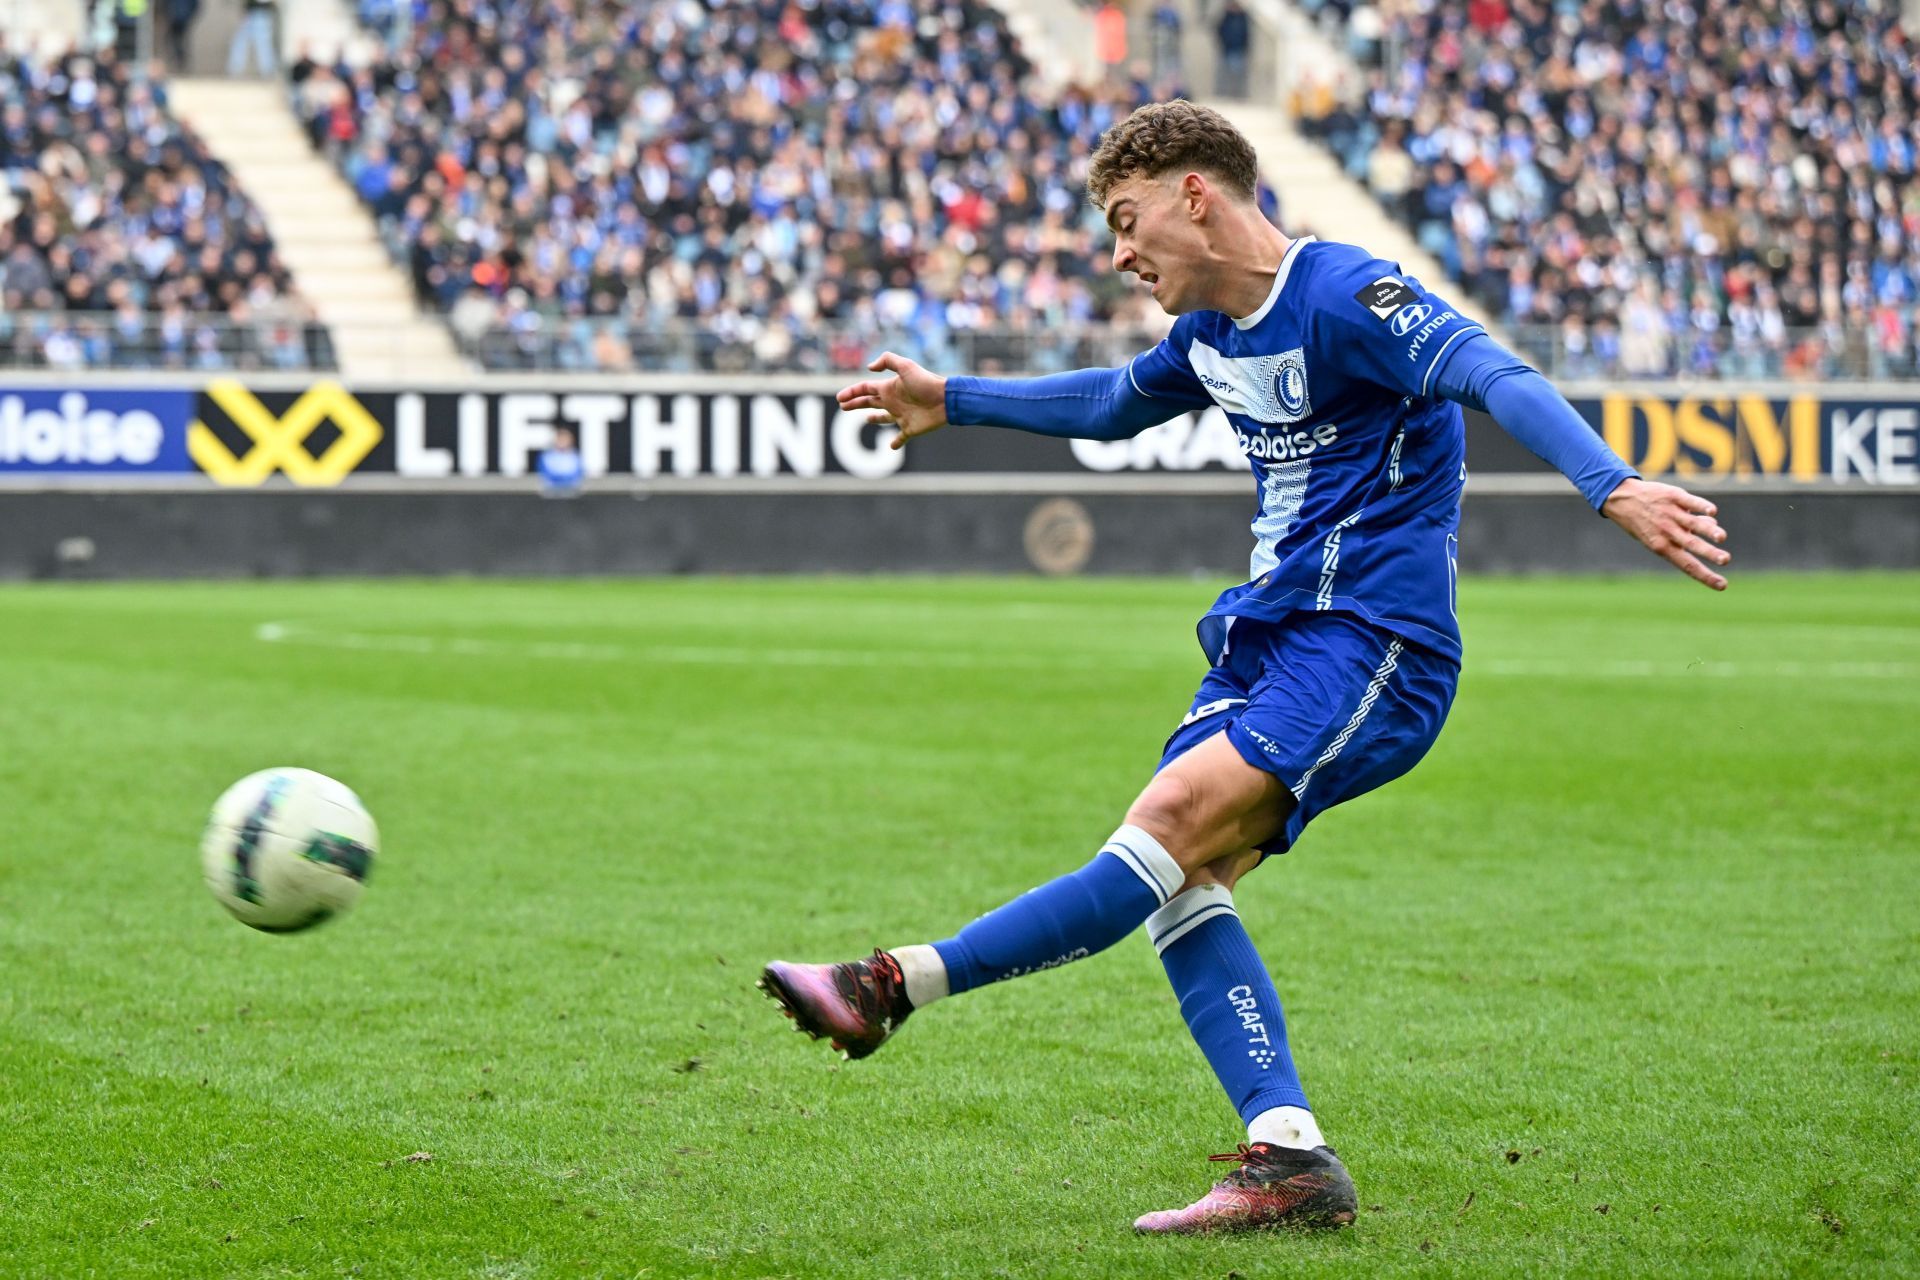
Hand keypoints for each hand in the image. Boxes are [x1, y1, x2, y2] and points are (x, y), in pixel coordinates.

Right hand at [836, 352, 948, 449]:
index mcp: (889, 388)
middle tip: (843, 406)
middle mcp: (893, 401)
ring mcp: (901, 416)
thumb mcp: (906, 366)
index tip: (839, 398)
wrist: (945, 400)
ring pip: (883, 418)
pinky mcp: (910, 429)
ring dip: (874, 419)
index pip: (865, 390)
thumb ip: (888, 361)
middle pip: (869, 403)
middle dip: (855, 404)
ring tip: (867, 420)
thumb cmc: (926, 383)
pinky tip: (891, 446)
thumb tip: (869, 367)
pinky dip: (895, 443)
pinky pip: (901, 438)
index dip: (852, 393)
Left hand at [1601, 477, 1731, 589]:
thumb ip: (1686, 533)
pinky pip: (1689, 502)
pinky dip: (1700, 506)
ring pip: (1691, 523)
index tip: (1722, 585)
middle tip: (1725, 560)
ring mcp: (1670, 513)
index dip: (1705, 576)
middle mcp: (1666, 531)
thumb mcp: (1658, 534)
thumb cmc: (1644, 521)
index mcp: (1662, 547)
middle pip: (1691, 545)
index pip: (1687, 565)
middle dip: (1709, 553)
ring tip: (1721, 537)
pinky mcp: (1672, 496)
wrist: (1620, 498)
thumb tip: (1713, 525)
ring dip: (1707, 530)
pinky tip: (1712, 511)